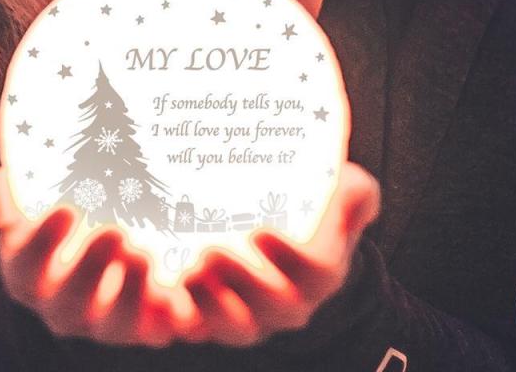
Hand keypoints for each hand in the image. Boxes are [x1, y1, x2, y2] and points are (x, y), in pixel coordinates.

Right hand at [0, 166, 183, 346]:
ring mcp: (105, 320)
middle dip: (92, 271)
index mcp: (27, 277)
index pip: (25, 271)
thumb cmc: (48, 219)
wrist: (91, 237)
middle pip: (72, 304)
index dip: (43, 245)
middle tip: (115, 233)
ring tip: (145, 256)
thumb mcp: (19, 206)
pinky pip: (157, 328)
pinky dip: (169, 316)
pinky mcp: (144, 323)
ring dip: (131, 296)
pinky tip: (181, 292)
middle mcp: (62, 307)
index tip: (66, 209)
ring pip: (116, 325)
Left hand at [180, 161, 380, 345]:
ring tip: (188, 273)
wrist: (274, 240)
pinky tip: (157, 292)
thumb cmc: (306, 215)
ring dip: (208, 305)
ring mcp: (245, 315)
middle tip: (211, 253)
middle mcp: (286, 303)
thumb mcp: (335, 196)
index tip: (260, 231)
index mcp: (319, 273)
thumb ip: (351, 192)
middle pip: (270, 307)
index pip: (315, 274)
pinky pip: (193, 329)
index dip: (289, 258)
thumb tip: (358, 186)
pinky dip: (173, 318)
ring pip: (230, 327)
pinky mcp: (207, 317)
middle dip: (242, 283)